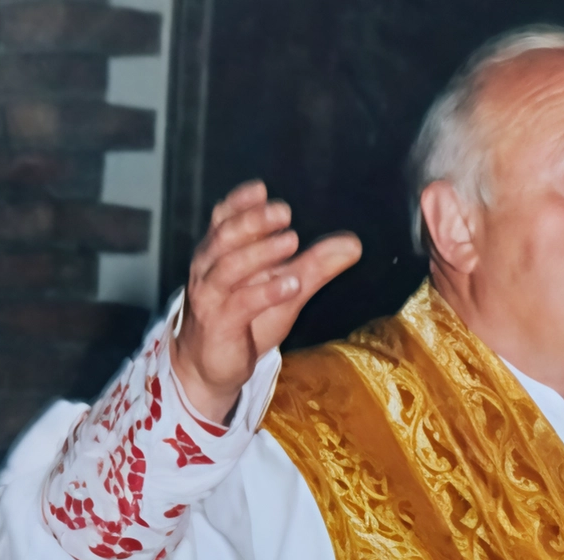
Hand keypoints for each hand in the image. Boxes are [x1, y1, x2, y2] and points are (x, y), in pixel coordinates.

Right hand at [170, 180, 361, 422]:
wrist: (210, 367)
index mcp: (221, 253)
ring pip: (229, 267)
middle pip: (226, 237)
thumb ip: (315, 265)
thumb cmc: (244, 320)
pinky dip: (265, 292)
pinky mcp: (219, 324)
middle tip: (284, 211)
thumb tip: (353, 243)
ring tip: (291, 240)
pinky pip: (239, 304)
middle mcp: (210, 269)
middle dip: (254, 221)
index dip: (240, 203)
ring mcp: (211, 296)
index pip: (224, 219)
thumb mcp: (286, 289)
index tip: (263, 189)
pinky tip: (290, 285)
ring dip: (261, 252)